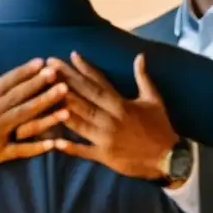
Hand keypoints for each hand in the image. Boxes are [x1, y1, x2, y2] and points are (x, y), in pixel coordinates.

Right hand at [0, 55, 67, 173]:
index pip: (10, 81)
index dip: (27, 71)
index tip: (43, 62)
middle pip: (22, 96)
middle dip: (42, 84)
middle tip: (60, 74)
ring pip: (27, 118)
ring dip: (47, 109)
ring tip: (66, 102)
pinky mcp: (0, 152)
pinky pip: (22, 149)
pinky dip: (39, 146)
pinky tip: (55, 142)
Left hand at [35, 51, 179, 179]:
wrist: (169, 157)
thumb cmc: (160, 126)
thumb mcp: (154, 99)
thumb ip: (143, 77)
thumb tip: (139, 56)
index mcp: (122, 103)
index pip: (99, 82)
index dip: (84, 68)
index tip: (70, 55)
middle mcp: (112, 117)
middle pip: (84, 97)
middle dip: (64, 81)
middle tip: (48, 69)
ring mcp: (106, 137)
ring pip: (80, 121)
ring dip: (61, 109)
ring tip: (44, 97)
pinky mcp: (105, 155)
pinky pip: (84, 150)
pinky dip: (70, 146)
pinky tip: (54, 142)